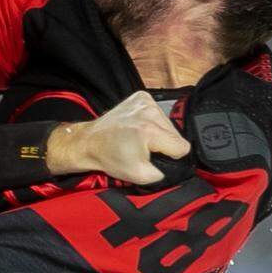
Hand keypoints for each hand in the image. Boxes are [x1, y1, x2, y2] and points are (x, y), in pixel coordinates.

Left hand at [46, 91, 190, 184]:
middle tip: (143, 148)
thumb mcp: (139, 176)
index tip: (158, 157)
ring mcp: (145, 102)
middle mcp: (149, 113)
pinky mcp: (141, 97)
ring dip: (157, 132)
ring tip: (138, 138)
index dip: (172, 156)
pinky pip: (157, 112)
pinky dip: (150, 121)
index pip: (182, 147)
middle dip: (163, 144)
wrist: (89, 142)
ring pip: (167, 122)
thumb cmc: (109, 157)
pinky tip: (137, 127)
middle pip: (176, 133)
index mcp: (151, 131)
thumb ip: (164, 174)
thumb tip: (176, 169)